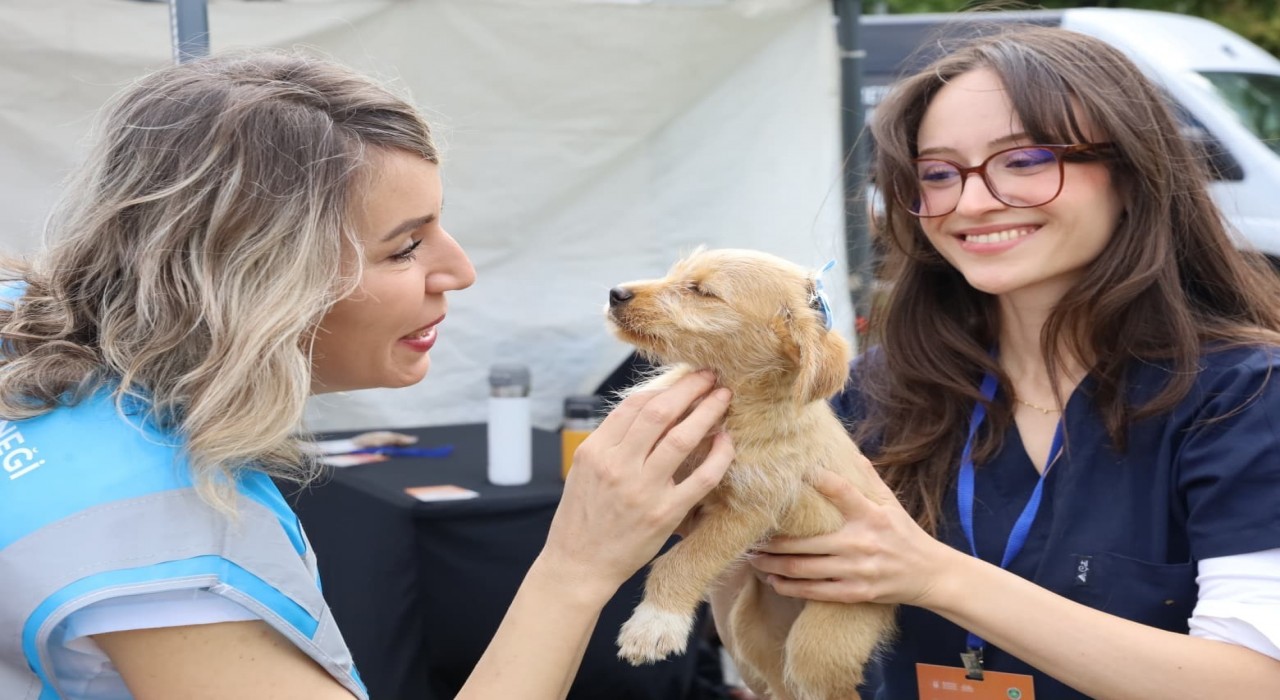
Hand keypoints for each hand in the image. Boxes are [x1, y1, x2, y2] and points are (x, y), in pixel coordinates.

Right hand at [541, 371, 733, 597]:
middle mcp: (617, 466)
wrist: (578, 566)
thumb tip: (647, 409)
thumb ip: (611, 441)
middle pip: (660, 411)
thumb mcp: (584, 470)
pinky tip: (726, 441)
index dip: (664, 386)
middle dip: (690, 387)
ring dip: (708, 411)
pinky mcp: (664, 514)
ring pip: (683, 438)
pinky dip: (719, 455)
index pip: (634, 405)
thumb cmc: (582, 517)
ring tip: (723, 396)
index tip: (684, 378)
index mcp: (595, 450)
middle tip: (710, 375)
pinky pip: (701, 478)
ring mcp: (642, 490)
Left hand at [749, 469, 958, 607]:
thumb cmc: (905, 534)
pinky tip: (772, 579)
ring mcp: (856, 570)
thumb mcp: (891, 503)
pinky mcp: (854, 592)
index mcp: (870, 514)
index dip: (815, 479)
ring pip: (802, 568)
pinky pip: (813, 591)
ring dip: (771, 563)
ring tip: (752, 557)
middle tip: (748, 533)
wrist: (930, 575)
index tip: (786, 472)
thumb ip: (868, 478)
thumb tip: (847, 450)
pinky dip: (788, 586)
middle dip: (771, 540)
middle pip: (805, 540)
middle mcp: (860, 542)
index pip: (839, 490)